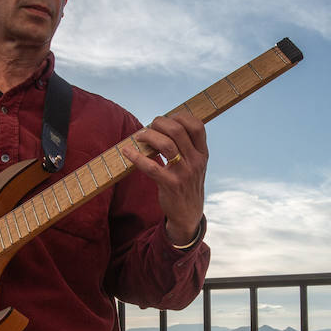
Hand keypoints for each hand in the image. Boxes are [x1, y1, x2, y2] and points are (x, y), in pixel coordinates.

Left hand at [122, 110, 207, 244]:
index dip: (180, 116)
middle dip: (159, 123)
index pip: (197, 125)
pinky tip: (127, 151)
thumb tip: (164, 124)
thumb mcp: (195, 164)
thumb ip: (187, 146)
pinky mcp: (170, 185)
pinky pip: (151, 167)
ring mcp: (184, 173)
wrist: (189, 214)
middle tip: (149, 127)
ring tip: (139, 137)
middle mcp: (196, 161)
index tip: (168, 119)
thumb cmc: (187, 183)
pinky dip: (136, 157)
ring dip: (148, 136)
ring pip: (166, 144)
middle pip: (178, 130)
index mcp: (202, 153)